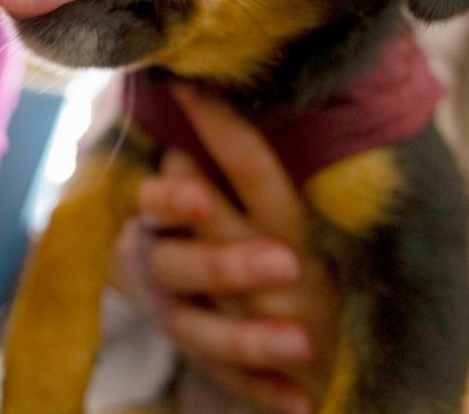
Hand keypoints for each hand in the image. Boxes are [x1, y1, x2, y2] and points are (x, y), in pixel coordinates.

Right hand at [118, 88, 340, 413]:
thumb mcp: (251, 192)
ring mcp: (190, 316)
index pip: (167, 199)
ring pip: (202, 332)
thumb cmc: (252, 221)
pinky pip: (229, 384)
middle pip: (184, 264)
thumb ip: (228, 157)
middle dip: (227, 265)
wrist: (259, 299)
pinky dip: (262, 391)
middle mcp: (177, 261)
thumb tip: (209, 86)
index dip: (176, 194)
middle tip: (284, 263)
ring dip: (248, 341)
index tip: (194, 183)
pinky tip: (300, 402)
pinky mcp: (213, 364)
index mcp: (181, 212)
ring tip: (301, 343)